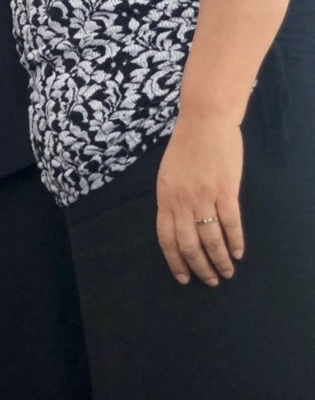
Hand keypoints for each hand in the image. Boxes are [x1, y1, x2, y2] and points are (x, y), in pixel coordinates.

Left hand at [155, 114, 244, 285]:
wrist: (204, 122)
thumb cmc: (185, 147)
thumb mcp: (168, 175)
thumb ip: (172, 199)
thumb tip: (178, 224)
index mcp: (165, 197)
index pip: (165, 238)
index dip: (175, 260)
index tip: (183, 277)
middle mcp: (181, 200)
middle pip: (188, 244)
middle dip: (199, 267)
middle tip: (209, 281)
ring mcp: (204, 196)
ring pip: (211, 239)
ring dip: (220, 260)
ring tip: (227, 272)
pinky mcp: (226, 191)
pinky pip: (230, 224)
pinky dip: (235, 242)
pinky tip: (238, 253)